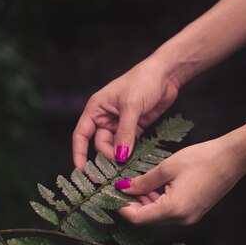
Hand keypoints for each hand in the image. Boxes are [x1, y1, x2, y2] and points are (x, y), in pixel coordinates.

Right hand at [72, 55, 179, 169]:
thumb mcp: (132, 106)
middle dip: (108, 155)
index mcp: (96, 108)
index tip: (81, 169)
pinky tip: (136, 160)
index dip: (79, 152)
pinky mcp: (135, 127)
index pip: (81, 134)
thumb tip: (120, 156)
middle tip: (120, 165)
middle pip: (100, 143)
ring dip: (121, 156)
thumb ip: (125, 132)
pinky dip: (131, 153)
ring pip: (115, 146)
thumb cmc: (143, 81)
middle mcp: (105, 117)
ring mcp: (120, 123)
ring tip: (128, 165)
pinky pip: (129, 145)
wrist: (166, 74)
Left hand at [114, 114, 245, 224]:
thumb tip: (124, 188)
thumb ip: (144, 181)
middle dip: (132, 204)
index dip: (122, 208)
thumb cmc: (203, 159)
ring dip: (145, 202)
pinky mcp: (195, 211)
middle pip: (148, 219)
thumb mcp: (168, 167)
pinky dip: (158, 201)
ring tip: (135, 183)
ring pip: (158, 215)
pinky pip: (170, 211)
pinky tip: (152, 186)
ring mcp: (190, 217)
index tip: (111, 195)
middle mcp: (182, 219)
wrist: (233, 159)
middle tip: (120, 186)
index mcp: (173, 210)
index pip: (138, 218)